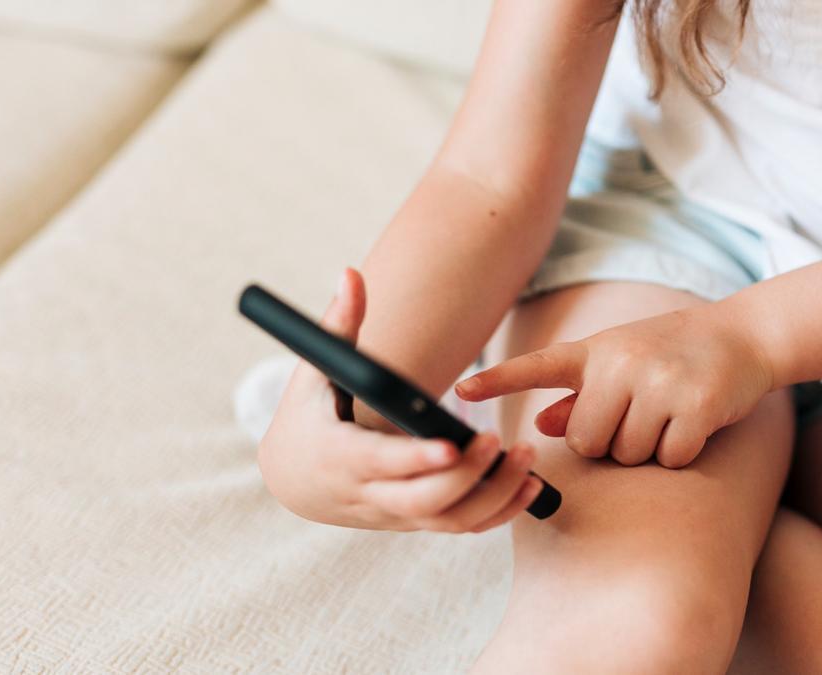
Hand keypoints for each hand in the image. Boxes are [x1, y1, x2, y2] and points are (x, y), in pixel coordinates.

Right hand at [258, 267, 544, 531]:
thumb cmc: (305, 416)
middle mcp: (367, 493)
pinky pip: (458, 527)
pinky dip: (497, 513)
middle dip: (466, 476)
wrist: (292, 479)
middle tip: (501, 438)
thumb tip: (350, 274)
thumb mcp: (312, 373)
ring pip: (447, 520)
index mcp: (338, 455)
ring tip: (527, 460)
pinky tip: (529, 486)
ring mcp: (392, 514)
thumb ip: (337, 326)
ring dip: (493, 497)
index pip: (379, 463)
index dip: (415, 458)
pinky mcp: (412, 523)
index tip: (451, 443)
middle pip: (421, 501)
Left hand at [454, 305, 773, 467]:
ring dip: (646, 448)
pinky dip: (679, 452)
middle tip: (637, 416)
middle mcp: (621, 363)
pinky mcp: (694, 406)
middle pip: (586, 441)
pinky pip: (668, 458)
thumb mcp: (619, 362)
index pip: (538, 366)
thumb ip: (580, 394)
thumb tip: (542, 425)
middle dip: (609, 443)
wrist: (743, 335)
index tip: (460, 390)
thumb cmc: (670, 353)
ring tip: (667, 412)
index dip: (497, 379)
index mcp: (594, 351)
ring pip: (627, 454)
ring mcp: (658, 383)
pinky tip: (692, 423)